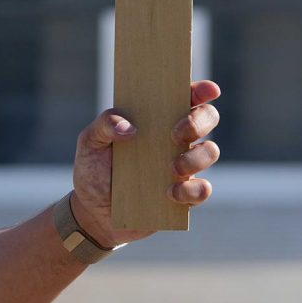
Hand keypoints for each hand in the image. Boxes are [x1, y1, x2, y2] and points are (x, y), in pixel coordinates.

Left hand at [70, 80, 219, 246]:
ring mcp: (184, 166)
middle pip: (208, 118)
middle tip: (175, 134)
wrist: (94, 212)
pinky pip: (202, 190)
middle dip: (199, 121)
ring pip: (211, 152)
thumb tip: (130, 128)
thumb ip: (105, 124)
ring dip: (196, 157)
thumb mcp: (90, 141)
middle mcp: (176, 138)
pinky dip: (191, 190)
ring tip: (171, 168)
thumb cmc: (94, 169)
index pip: (187, 96)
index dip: (202, 90)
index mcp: (157, 117)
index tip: (209, 90)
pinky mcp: (184, 196)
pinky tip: (169, 193)